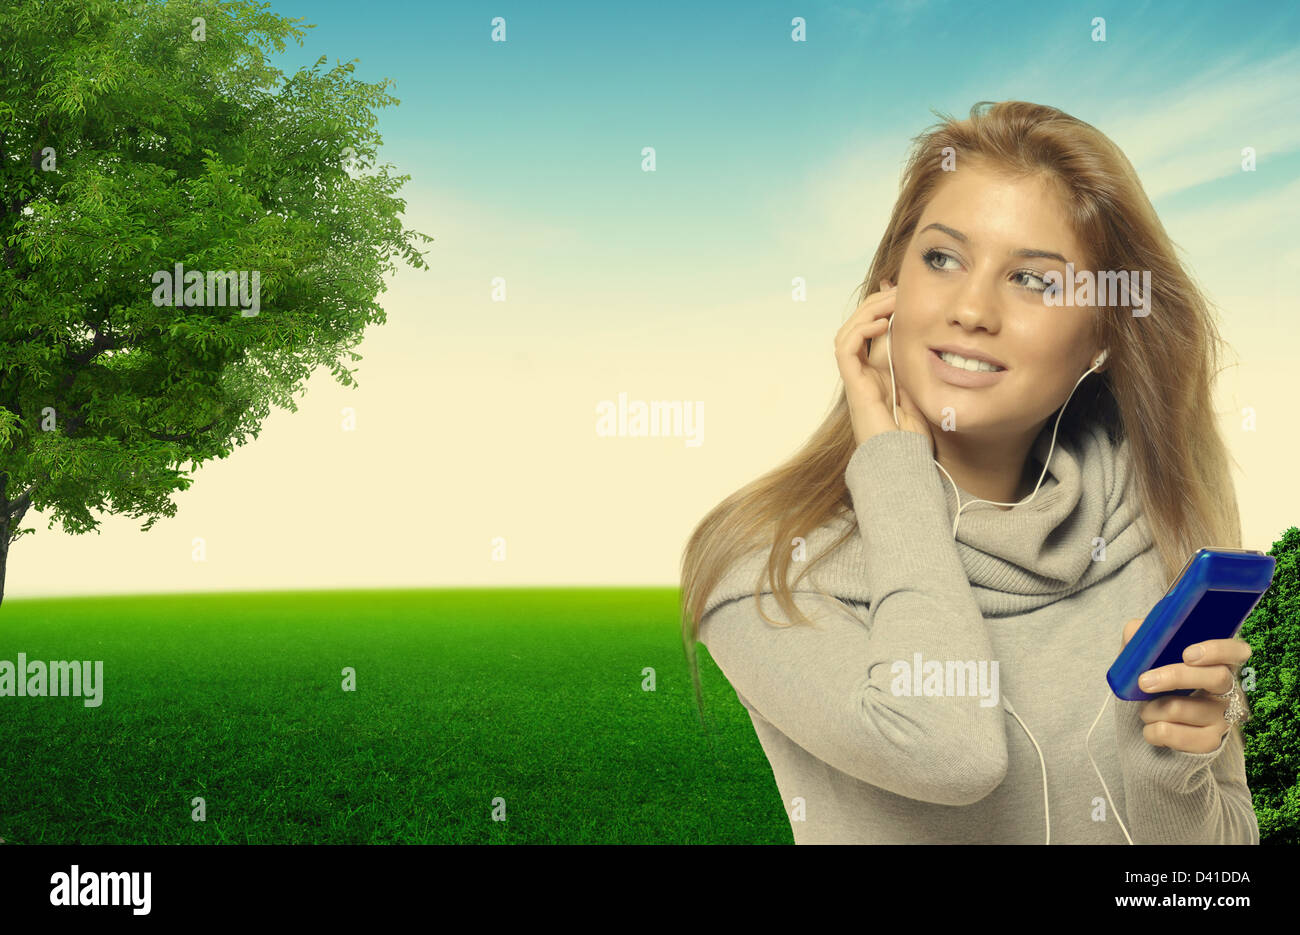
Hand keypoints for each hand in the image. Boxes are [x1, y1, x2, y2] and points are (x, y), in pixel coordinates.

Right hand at [834, 279, 932, 448]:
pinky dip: (860, 330)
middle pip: (857, 327)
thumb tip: (934, 340)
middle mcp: (864, 374)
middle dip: (875, 303)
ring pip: (847, 333)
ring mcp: (857, 380)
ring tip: (890, 300)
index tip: (903, 291)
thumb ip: (921, 368)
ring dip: (867, 311)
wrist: (903, 464)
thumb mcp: (924, 392)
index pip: (872, 331)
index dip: (883, 308)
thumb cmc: (915, 438)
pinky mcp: (855, 386)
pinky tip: (883, 323)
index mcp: (879, 374)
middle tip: (898, 289)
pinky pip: (845, 349)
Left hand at [1119, 617, 1250, 753]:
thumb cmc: (1154, 682)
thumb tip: (1136, 629)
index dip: (1218, 650)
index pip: (1237, 650)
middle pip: (1216, 678)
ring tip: (1145, 710)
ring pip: (1183, 709)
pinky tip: (1151, 728)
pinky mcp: (1210, 742)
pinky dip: (1152, 732)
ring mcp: (1222, 718)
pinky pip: (1175, 735)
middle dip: (1175, 677)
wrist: (1149, 723)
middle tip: (1144, 681)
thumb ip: (1142, 639)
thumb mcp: (1146, 658)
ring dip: (1152, 709)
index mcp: (1217, 663)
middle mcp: (1228, 690)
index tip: (1187, 654)